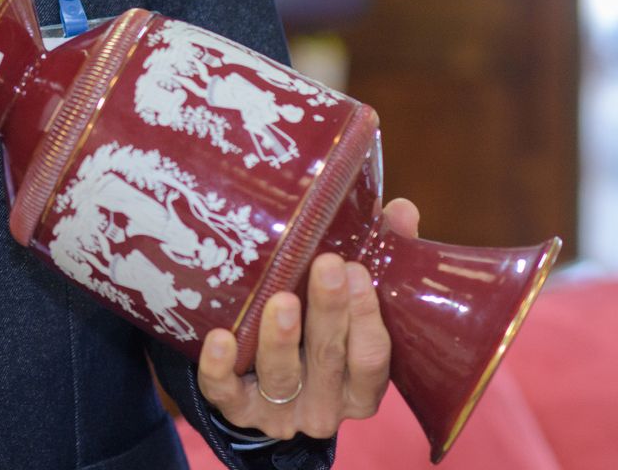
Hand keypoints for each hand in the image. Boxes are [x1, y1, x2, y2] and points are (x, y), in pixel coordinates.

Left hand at [196, 197, 421, 438]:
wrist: (261, 392)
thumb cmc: (318, 336)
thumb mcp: (351, 307)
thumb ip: (380, 261)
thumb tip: (400, 210)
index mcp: (361, 384)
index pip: (372, 358)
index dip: (366, 318)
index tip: (358, 270)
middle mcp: (326, 403)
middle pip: (328, 358)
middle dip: (329, 312)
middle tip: (327, 266)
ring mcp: (280, 411)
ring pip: (281, 377)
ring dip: (280, 339)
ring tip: (280, 300)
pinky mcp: (237, 410)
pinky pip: (224, 393)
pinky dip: (220, 367)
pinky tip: (220, 338)